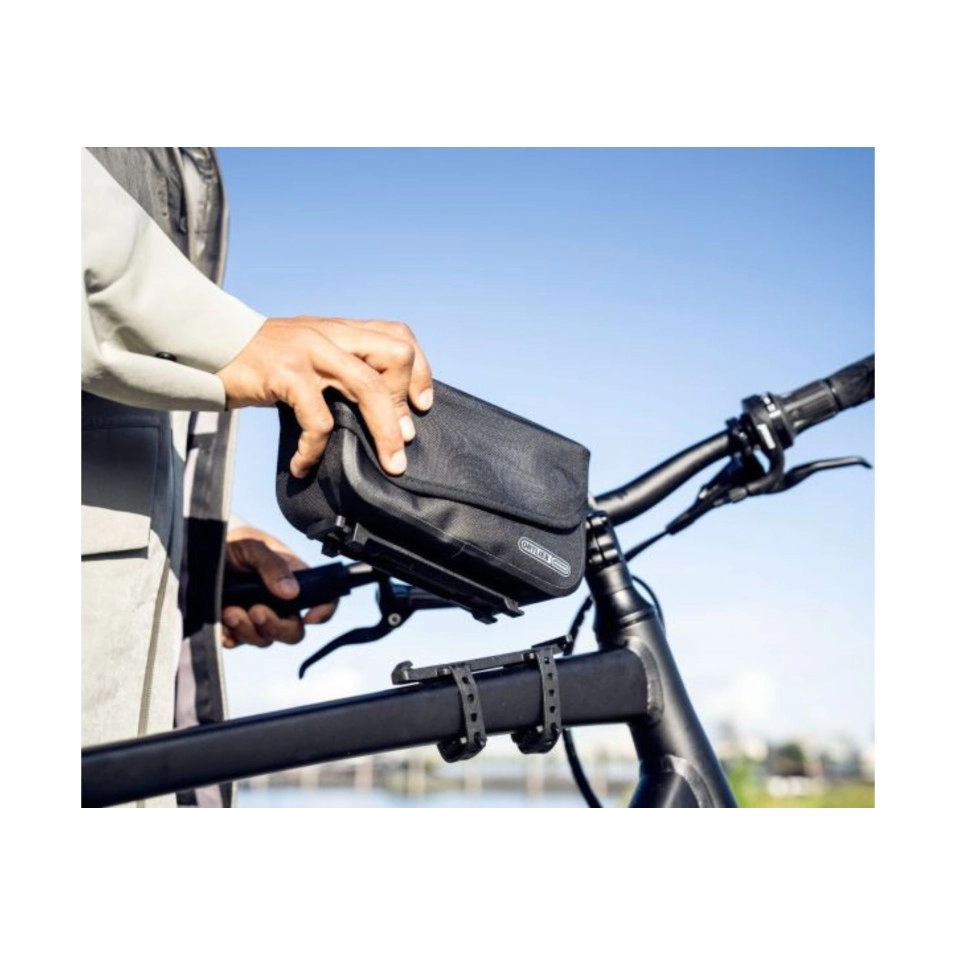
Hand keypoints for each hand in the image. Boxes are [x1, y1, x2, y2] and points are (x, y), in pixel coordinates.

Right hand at [216, 316, 433, 477]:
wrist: (208, 348)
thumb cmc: (262, 362)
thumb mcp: (309, 354)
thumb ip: (342, 370)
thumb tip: (382, 413)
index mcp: (342, 330)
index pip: (398, 336)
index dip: (419, 371)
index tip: (422, 405)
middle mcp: (332, 334)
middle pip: (394, 357)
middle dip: (405, 403)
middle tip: (403, 440)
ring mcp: (310, 351)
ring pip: (368, 387)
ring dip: (384, 432)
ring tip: (388, 463)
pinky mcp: (285, 373)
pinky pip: (318, 419)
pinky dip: (315, 449)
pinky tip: (303, 465)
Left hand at [221, 525, 335, 648]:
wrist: (204, 551)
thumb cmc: (237, 545)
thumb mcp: (254, 548)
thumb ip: (273, 566)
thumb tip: (292, 592)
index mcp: (296, 581)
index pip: (324, 600)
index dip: (324, 611)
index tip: (310, 617)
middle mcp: (282, 604)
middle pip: (294, 632)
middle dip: (276, 627)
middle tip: (256, 610)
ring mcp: (260, 618)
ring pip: (265, 640)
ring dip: (248, 630)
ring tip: (229, 610)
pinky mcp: (237, 627)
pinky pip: (239, 642)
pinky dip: (231, 636)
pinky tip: (222, 623)